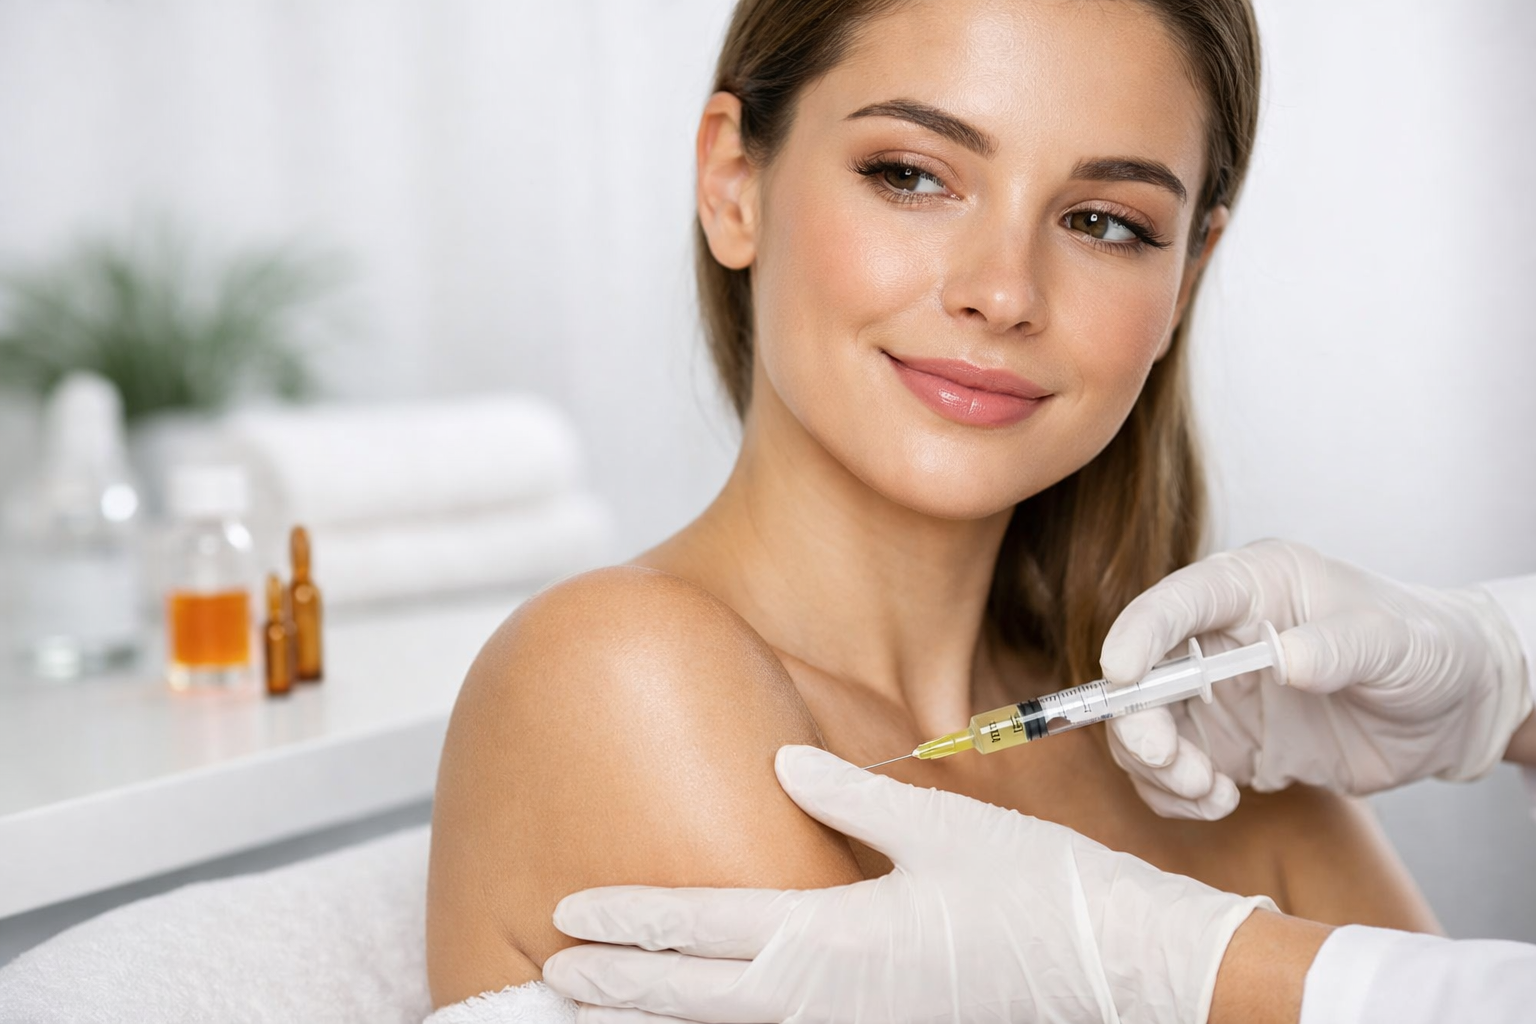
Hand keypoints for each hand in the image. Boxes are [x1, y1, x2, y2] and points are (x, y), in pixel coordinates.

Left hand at [543, 745, 1269, 1023]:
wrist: (1120, 970)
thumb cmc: (1038, 893)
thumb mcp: (942, 829)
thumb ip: (850, 797)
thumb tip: (778, 762)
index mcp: (835, 939)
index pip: (703, 929)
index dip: (629, 923)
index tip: (565, 916)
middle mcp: (831, 996)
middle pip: (697, 995)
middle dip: (619, 985)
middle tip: (548, 976)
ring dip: (661, 1015)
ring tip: (604, 1006)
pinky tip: (714, 1011)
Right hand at [1102, 539, 1531, 819]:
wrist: (1450, 708)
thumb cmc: (1425, 647)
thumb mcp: (1391, 641)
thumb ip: (1338, 646)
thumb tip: (1281, 658)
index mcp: (1253, 584)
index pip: (1178, 600)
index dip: (1140, 632)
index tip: (1120, 672)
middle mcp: (1218, 635)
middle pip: (1143, 670)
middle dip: (1139, 718)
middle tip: (1166, 761)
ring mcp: (1214, 692)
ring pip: (1144, 724)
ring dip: (1157, 765)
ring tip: (1206, 790)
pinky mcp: (1223, 742)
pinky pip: (1171, 770)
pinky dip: (1177, 794)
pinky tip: (1218, 801)